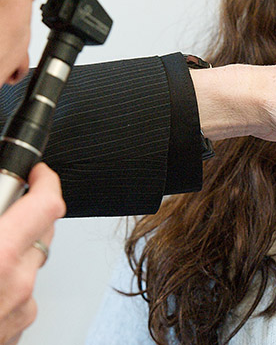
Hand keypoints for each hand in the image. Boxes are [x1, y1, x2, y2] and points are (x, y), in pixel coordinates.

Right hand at [0, 163, 64, 344]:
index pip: (48, 204)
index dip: (45, 180)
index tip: (38, 171)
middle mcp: (16, 282)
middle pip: (43, 231)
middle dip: (24, 213)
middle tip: (1, 207)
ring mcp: (19, 308)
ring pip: (30, 263)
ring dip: (12, 249)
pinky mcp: (17, 327)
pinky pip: (22, 291)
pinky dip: (6, 280)